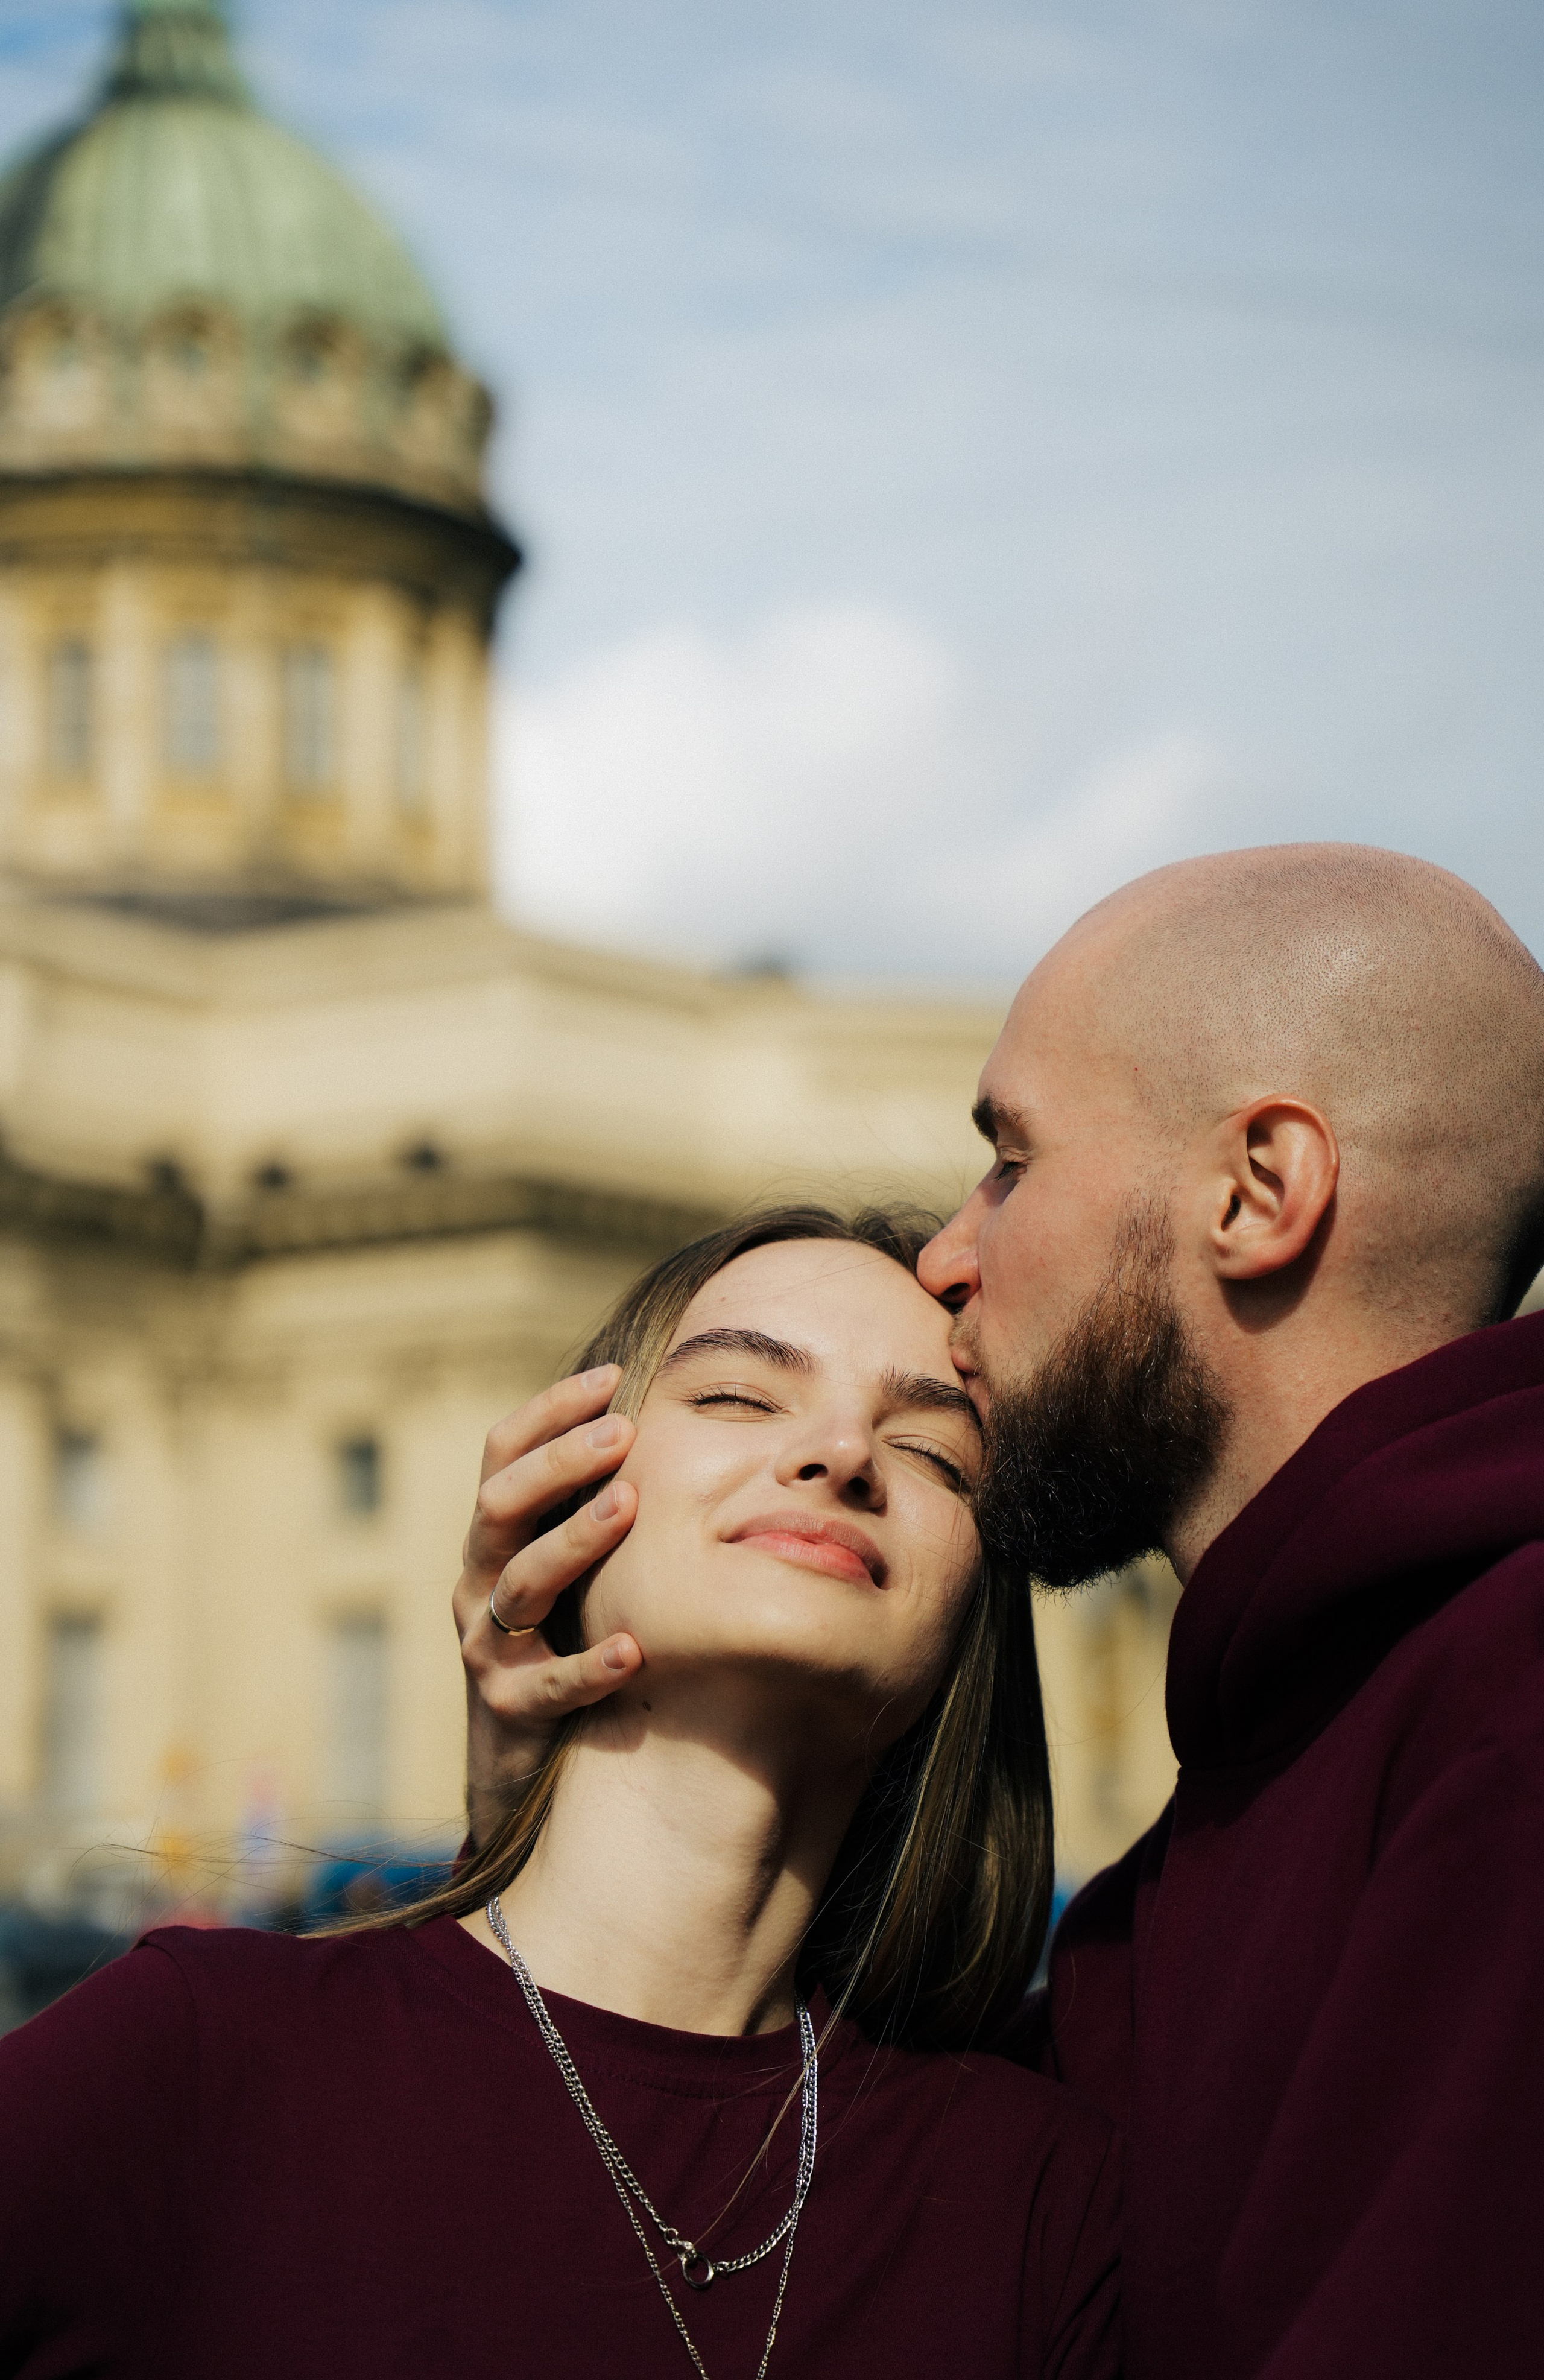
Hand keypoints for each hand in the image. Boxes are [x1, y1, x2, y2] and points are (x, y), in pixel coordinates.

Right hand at [453, 1366, 641, 1847]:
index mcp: (496, 1531)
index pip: (503, 1451)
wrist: (528, 1747)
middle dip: (560, 1463)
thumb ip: (600, 1495)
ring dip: (574, 1540)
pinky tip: (633, 1647)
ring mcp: (487, 1643)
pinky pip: (546, 1684)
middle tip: (623, 1432)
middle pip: (500, 1504)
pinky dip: (588, 1664)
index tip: (610, 1378)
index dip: (549, 1410)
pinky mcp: (509, 1705)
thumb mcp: (574, 1556)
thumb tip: (674, 1411)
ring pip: (520, 1583)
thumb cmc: (569, 1627)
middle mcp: (480, 1578)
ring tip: (630, 1505)